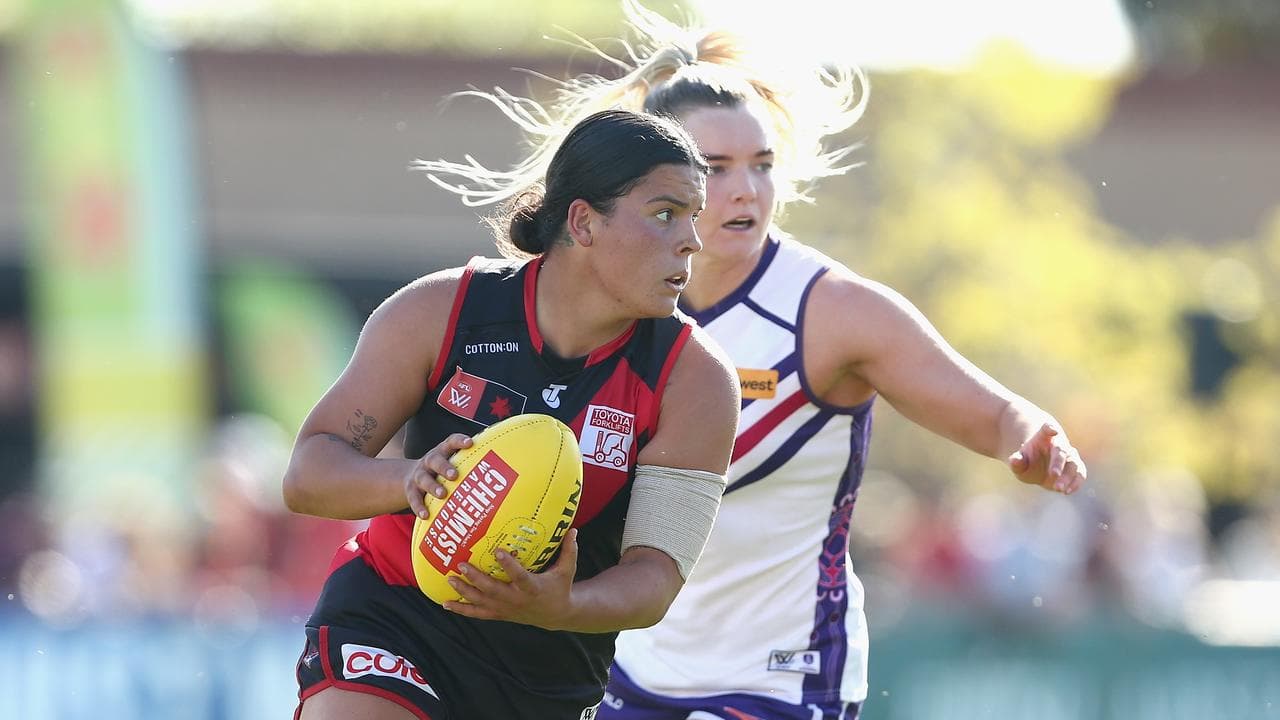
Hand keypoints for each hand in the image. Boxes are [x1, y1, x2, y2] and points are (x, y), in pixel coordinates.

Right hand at [405, 433, 472, 518]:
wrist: (409, 477)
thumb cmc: (443, 470)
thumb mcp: (453, 462)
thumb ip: (472, 463)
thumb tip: (506, 467)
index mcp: (443, 451)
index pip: (450, 442)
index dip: (459, 441)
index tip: (470, 443)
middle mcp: (429, 461)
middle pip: (435, 460)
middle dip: (445, 467)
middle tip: (455, 475)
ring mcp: (419, 475)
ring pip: (423, 479)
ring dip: (433, 486)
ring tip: (442, 495)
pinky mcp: (410, 490)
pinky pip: (414, 498)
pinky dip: (419, 507)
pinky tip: (426, 515)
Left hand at [442, 529, 578, 629]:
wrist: (556, 615)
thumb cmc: (560, 587)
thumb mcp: (568, 569)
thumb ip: (569, 550)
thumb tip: (573, 528)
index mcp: (533, 588)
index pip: (520, 576)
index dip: (509, 565)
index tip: (498, 551)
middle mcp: (517, 600)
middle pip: (493, 590)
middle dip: (476, 578)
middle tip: (462, 564)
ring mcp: (506, 609)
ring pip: (482, 602)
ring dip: (464, 592)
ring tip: (450, 579)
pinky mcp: (499, 614)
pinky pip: (478, 613)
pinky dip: (462, 609)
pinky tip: (445, 603)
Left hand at [1008, 423, 1086, 494]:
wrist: (1038, 467)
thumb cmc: (1027, 462)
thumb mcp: (1019, 462)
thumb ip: (1016, 461)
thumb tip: (1014, 459)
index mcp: (1043, 437)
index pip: (1046, 429)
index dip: (1049, 428)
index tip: (1052, 429)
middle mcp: (1059, 445)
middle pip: (1062, 451)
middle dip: (1058, 463)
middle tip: (1053, 475)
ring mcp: (1069, 456)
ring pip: (1074, 464)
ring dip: (1067, 477)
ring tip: (1058, 488)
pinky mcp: (1076, 468)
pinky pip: (1080, 474)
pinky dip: (1076, 483)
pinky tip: (1066, 492)